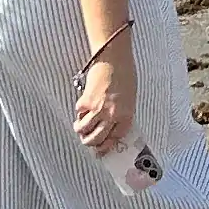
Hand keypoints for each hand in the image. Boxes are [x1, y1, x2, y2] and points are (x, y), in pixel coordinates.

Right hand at [73, 34, 136, 151]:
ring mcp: (98, 109)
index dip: (106, 145)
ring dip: (80, 130)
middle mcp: (112, 115)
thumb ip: (121, 111)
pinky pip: (79, 113)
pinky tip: (82, 108)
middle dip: (90, 143)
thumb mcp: (129, 96)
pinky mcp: (86, 102)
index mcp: (126, 115)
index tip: (101, 149)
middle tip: (86, 141)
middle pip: (97, 139)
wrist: (113, 59)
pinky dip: (79, 112)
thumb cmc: (125, 74)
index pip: (115, 138)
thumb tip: (111, 125)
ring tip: (80, 127)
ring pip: (84, 130)